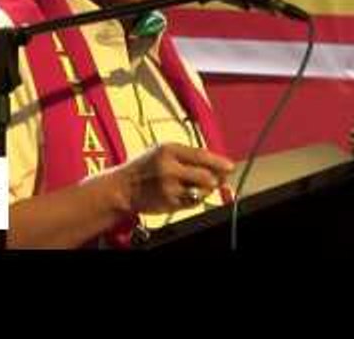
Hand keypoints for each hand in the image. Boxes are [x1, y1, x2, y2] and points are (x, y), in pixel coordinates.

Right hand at [114, 143, 233, 214]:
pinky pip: (193, 203)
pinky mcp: (168, 204)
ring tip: (196, 186)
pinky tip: (184, 193)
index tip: (230, 167)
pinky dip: (194, 199)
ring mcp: (168, 188)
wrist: (123, 187)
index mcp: (168, 150)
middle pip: (206, 176)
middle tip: (216, 179)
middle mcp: (168, 168)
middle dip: (215, 179)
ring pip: (201, 191)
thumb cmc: (147, 166)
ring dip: (206, 190)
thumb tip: (219, 165)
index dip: (219, 162)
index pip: (201, 155)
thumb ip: (189, 156)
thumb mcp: (163, 151)